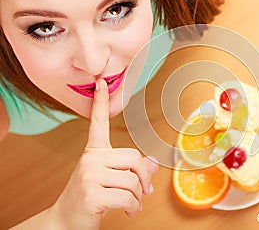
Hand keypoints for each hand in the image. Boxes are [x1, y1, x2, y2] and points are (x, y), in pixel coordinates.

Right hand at [49, 79, 157, 229]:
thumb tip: (153, 162)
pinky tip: (127, 212)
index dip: (101, 102)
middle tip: (142, 192)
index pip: (98, 123)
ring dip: (138, 198)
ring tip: (132, 205)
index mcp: (94, 152)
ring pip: (133, 180)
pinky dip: (133, 208)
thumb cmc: (91, 199)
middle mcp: (90, 158)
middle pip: (134, 158)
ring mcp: (89, 174)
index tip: (100, 82)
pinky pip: (128, 197)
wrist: (66, 223)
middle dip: (143, 178)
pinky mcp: (91, 193)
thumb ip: (132, 170)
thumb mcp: (111, 181)